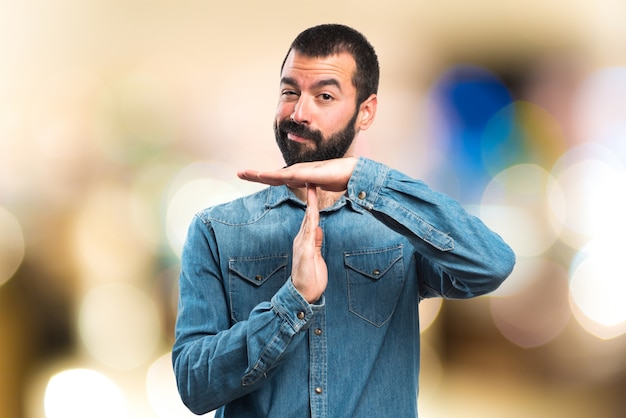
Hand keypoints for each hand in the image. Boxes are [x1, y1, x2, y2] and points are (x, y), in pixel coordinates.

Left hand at [237, 157, 357, 191]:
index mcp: (298, 175)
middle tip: (238, 173)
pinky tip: (263, 175)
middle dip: (254, 174)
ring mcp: (301, 172)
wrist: (352, 171)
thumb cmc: (338, 176)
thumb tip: (306, 186)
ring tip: (244, 173)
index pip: (276, 177)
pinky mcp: (307, 174)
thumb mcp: (319, 184)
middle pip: (272, 174)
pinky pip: (287, 176)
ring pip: (276, 174)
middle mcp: (297, 171)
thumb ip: (311, 185)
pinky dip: (273, 175)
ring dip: (260, 174)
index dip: (263, 177)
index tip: (249, 176)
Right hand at [291, 184, 326, 302]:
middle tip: (310, 178)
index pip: (310, 217)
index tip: (314, 189)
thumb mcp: (317, 257)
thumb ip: (317, 243)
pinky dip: (311, 219)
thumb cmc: (310, 279)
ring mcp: (302, 243)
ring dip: (310, 202)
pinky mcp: (305, 249)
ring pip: (307, 218)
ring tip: (311, 186)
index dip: (313, 203)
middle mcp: (301, 239)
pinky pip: (309, 231)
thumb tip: (319, 229)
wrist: (302, 294)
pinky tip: (313, 210)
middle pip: (307, 213)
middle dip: (310, 196)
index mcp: (305, 240)